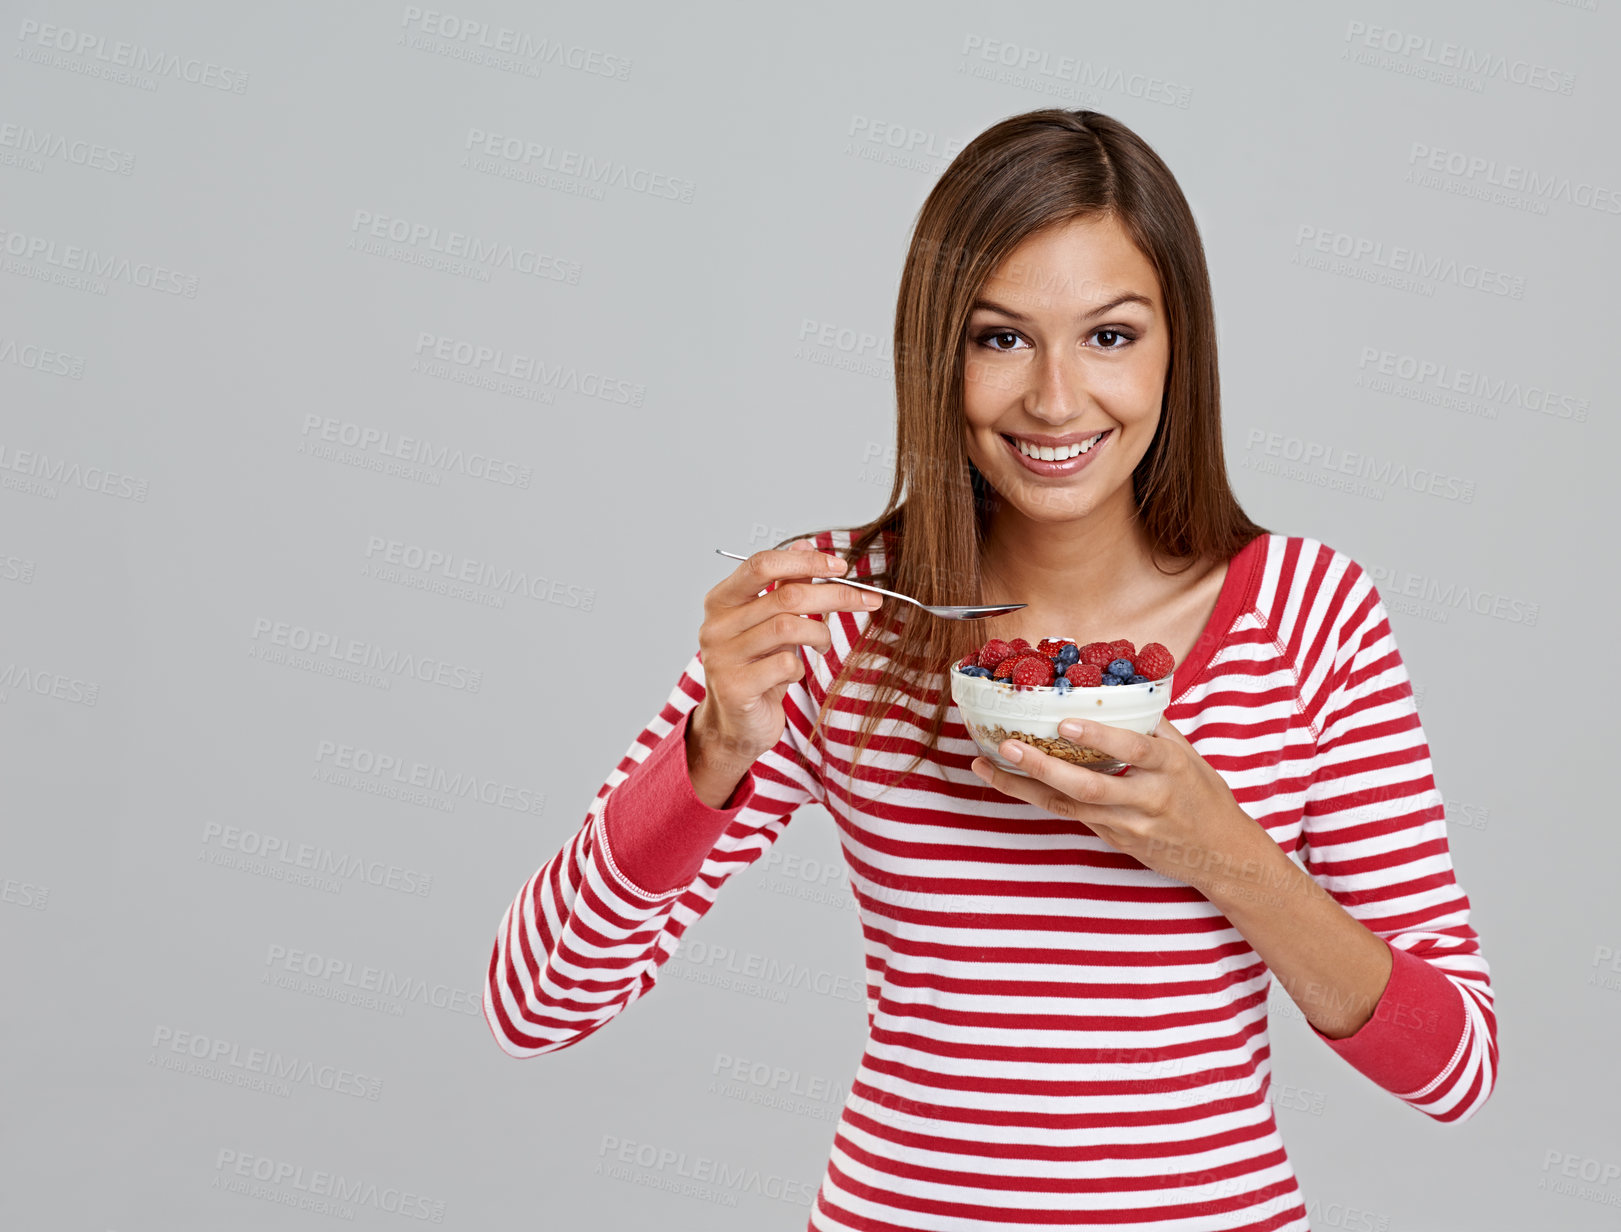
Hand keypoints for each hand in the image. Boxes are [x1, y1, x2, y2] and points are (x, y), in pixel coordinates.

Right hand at [690, 540, 877, 771]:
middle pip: (785, 595)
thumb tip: (805, 545)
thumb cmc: (756, 668)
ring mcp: (722, 657)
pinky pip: (786, 665)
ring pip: (788, 627)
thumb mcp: (771, 622)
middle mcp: (716, 625)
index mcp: (721, 600)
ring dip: (820, 633)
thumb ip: (785, 584)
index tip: (842, 567)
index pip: (762, 565)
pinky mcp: (735, 687)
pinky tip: (795, 673)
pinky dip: (801, 667)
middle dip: (833, 595)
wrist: (735, 724)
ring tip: (824, 643)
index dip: (805, 561)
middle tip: (866, 600)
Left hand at [968, 715, 1269, 893]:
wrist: (1222, 856)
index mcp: (1172, 769)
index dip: (1100, 739)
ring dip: (1024, 787)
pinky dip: (1040, 799)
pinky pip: (1073, 817)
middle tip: (1006, 746)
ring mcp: (1129, 826)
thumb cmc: (1204, 796)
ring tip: (986, 766)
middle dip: (1043, 768)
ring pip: (1070, 807)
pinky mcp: (1116, 841)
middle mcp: (1149, 799)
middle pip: (1089, 788)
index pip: (1135, 751)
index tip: (1065, 724)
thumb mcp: (1190, 756)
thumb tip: (1118, 690)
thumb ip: (1154, 727)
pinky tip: (1010, 783)